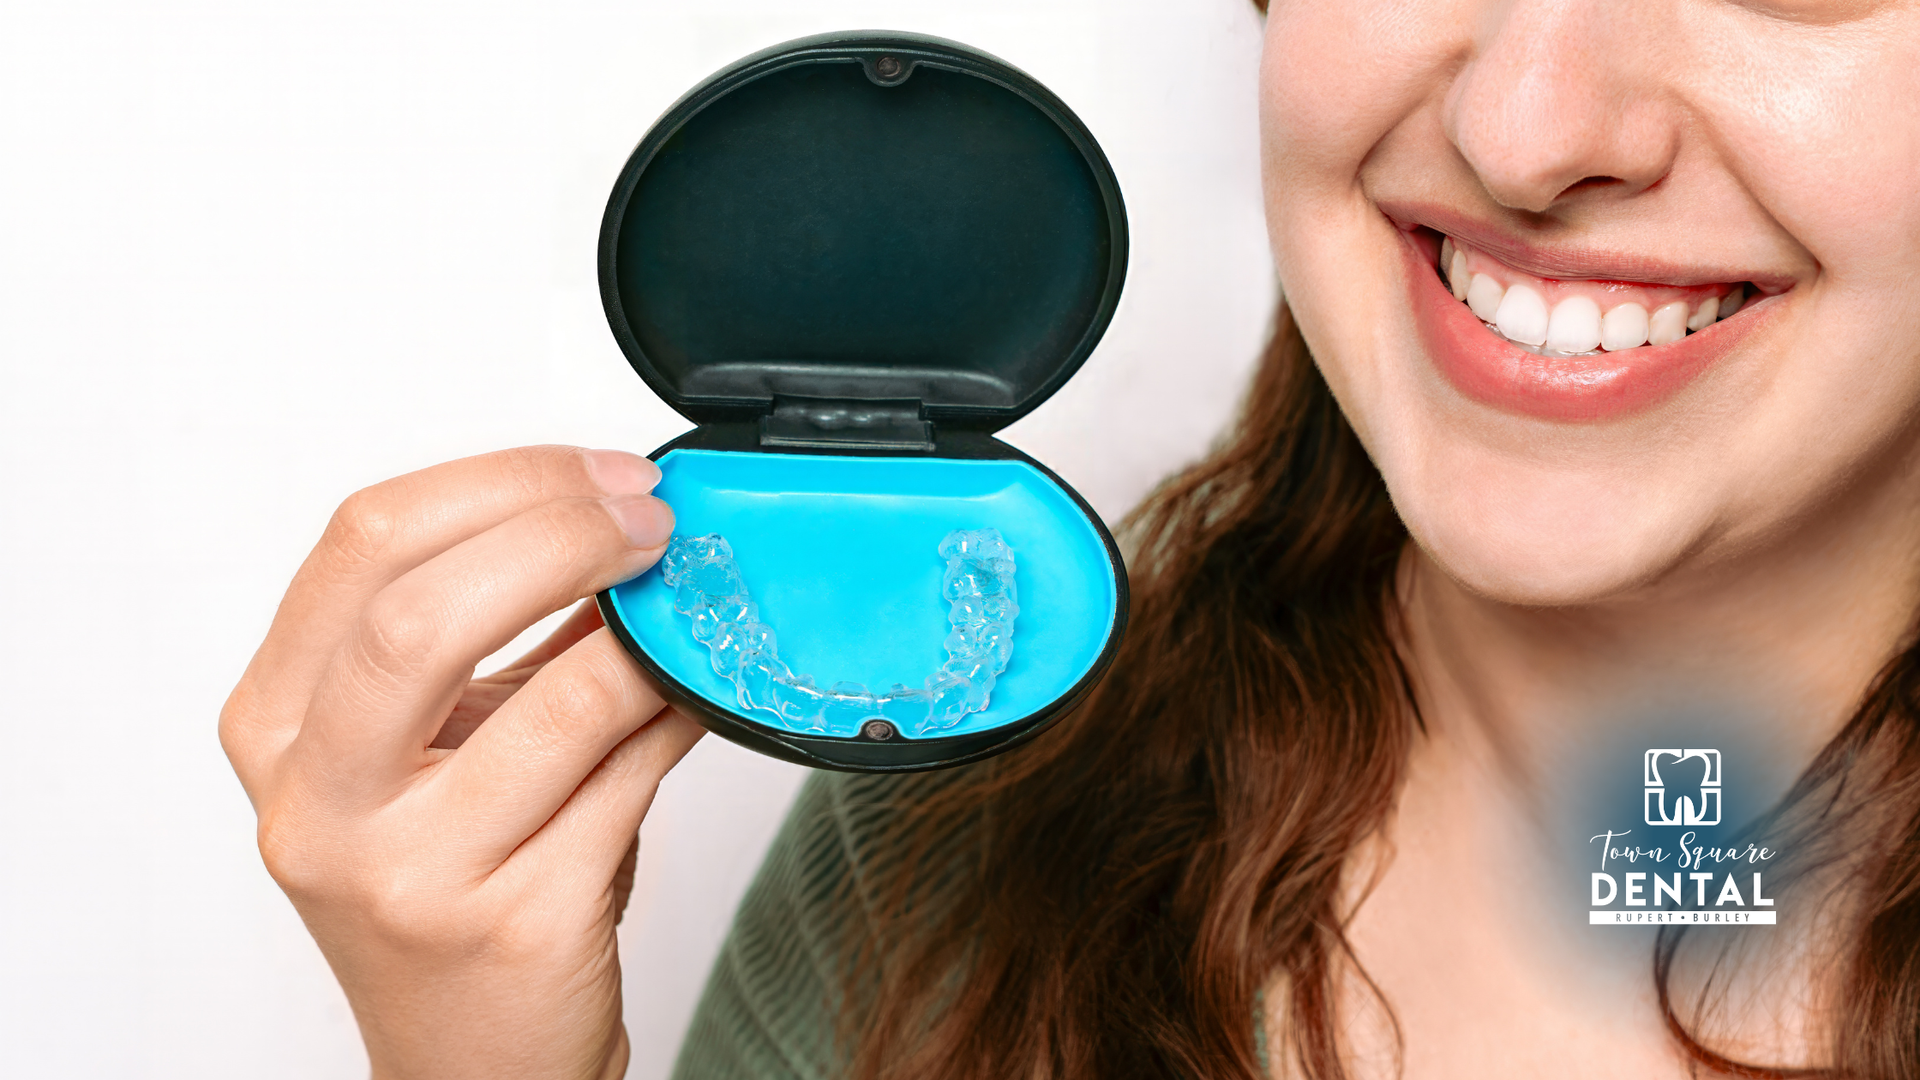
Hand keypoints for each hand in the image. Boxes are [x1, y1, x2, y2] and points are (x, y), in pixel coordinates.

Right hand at [220, 446, 704, 1079]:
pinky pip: (633, 775)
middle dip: (566, 532)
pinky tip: (703, 688)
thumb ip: (500, 634)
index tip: (602, 475)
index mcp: (278, 724)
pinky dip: (685, 710)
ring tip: (690, 607)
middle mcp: (321, 801)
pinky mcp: (517, 922)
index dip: (505, 482)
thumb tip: (613, 512)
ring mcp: (411, 872)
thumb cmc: (453, 884)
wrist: (474, 1053)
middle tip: (653, 522)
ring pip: (565, 698)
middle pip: (423, 611)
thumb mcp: (435, 746)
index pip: (366, 542)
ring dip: (652, 631)